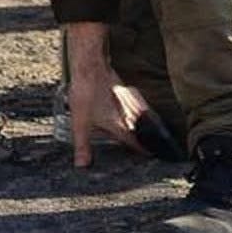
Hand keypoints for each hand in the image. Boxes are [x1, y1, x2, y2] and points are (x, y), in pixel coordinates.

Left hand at [65, 21, 150, 166]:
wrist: (91, 66)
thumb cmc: (86, 92)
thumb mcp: (80, 122)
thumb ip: (82, 145)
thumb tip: (82, 166)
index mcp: (118, 124)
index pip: (134, 141)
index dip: (142, 150)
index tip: (151, 155)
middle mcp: (126, 112)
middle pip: (138, 128)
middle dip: (142, 138)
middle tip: (147, 145)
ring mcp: (126, 98)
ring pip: (137, 115)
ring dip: (139, 123)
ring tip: (139, 130)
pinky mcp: (122, 88)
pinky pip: (133, 103)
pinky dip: (133, 110)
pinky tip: (127, 109)